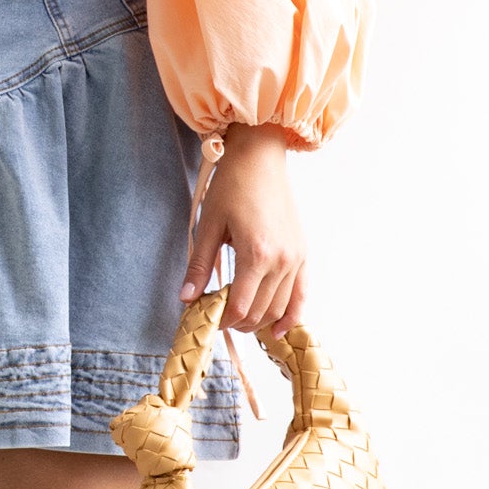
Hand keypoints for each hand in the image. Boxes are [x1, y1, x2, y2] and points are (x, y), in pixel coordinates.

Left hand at [178, 124, 308, 335]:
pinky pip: (301, 294)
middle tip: (217, 318)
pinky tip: (279, 330)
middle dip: (237, 323)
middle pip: (260, 312)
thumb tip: (186, 299)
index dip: (222, 320)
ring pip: (280, 308)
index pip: (240, 307)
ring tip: (239, 320)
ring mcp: (296, 258)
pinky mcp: (303, 254)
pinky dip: (292, 315)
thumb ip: (199, 266)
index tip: (207, 319)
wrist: (259, 159)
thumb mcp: (208, 226)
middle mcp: (282, 260)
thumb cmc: (231, 186)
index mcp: (257, 254)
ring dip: (260, 321)